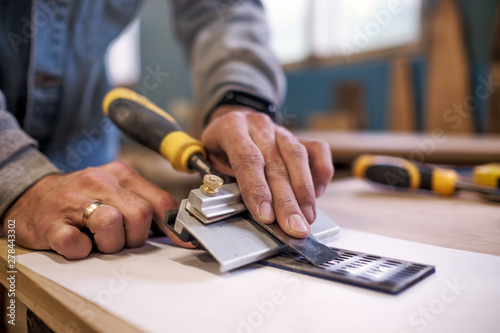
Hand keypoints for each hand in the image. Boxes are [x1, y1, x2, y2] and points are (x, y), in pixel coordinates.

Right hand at [1, 162, 191, 258]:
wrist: (31, 198)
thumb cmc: (83, 198)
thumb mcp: (117, 191)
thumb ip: (147, 205)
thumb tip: (178, 230)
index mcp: (122, 175)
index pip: (160, 201)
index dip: (175, 227)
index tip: (184, 243)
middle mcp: (99, 183)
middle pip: (140, 215)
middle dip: (136, 237)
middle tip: (120, 239)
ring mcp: (74, 202)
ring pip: (111, 225)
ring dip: (110, 245)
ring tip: (98, 241)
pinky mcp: (51, 224)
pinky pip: (76, 244)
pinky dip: (81, 251)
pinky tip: (78, 244)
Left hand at [201, 107, 333, 237]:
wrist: (233, 123)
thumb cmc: (220, 148)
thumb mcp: (210, 161)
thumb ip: (223, 181)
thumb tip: (242, 208)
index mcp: (232, 128)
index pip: (247, 158)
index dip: (257, 189)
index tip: (266, 216)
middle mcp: (259, 125)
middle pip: (275, 163)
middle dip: (286, 200)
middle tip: (294, 226)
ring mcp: (281, 130)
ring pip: (298, 157)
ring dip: (304, 191)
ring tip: (307, 217)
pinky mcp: (299, 135)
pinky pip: (318, 150)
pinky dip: (320, 173)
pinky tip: (316, 194)